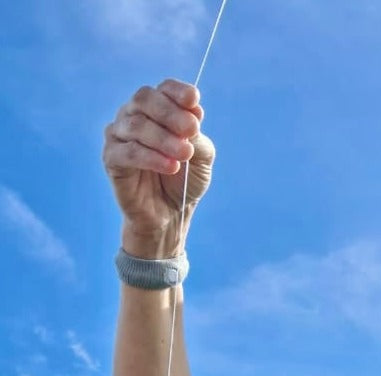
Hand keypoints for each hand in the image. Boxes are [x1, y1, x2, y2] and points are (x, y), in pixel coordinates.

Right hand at [103, 78, 214, 256]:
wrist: (170, 214)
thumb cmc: (185, 181)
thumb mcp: (201, 160)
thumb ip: (198, 138)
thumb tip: (194, 115)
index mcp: (158, 111)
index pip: (163, 89)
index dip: (176, 91)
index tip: (193, 99)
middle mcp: (134, 116)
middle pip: (145, 99)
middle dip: (170, 112)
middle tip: (192, 129)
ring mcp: (119, 135)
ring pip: (136, 125)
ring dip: (164, 138)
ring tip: (184, 154)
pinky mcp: (111, 158)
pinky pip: (127, 151)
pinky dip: (151, 157)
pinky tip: (171, 166)